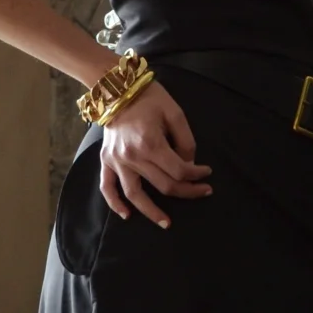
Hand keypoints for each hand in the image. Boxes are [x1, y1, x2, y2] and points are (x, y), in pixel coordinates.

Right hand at [97, 79, 212, 228]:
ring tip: (167, 223)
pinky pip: (107, 187)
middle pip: (163, 185)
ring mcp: (117, 161)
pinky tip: (127, 215)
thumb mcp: (175, 113)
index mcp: (151, 143)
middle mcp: (132, 156)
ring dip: (152, 212)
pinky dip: (115, 204)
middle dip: (187, 191)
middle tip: (202, 192)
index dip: (197, 175)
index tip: (206, 173)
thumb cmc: (149, 98)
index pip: (179, 171)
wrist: (117, 89)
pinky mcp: (106, 161)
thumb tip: (189, 164)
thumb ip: (186, 141)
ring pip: (135, 195)